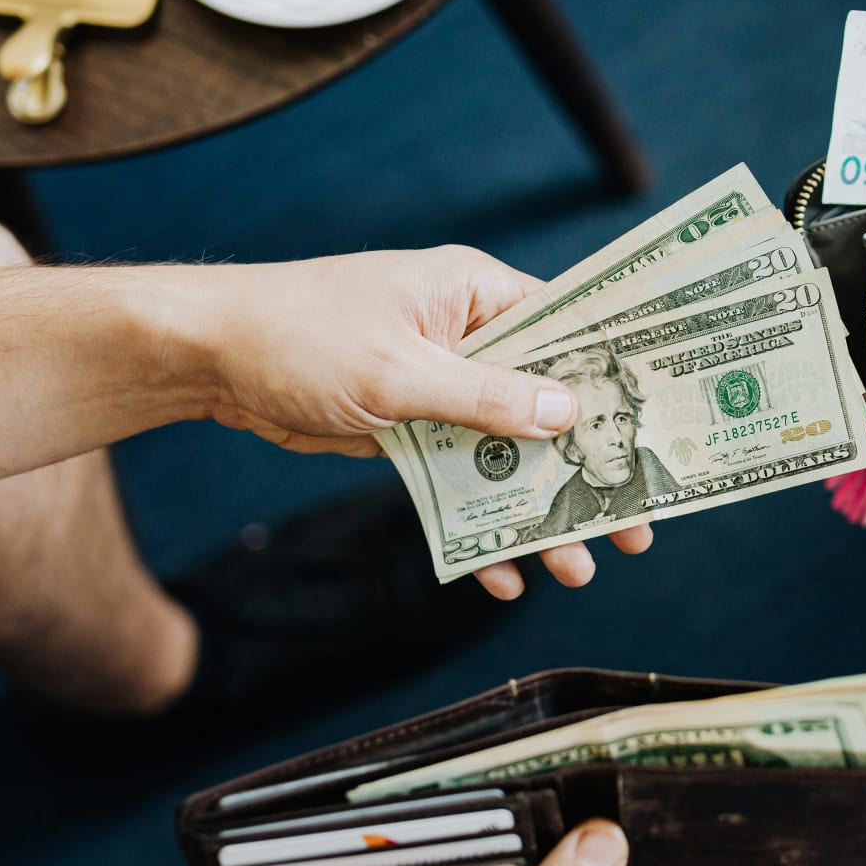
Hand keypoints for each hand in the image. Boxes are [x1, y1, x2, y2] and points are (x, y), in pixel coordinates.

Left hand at [186, 245, 654, 597]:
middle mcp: (467, 335)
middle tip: (633, 526)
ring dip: (535, 508)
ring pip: (506, 451)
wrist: (204, 358)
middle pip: (546, 404)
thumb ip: (484, 397)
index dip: (617, 380)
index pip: (569, 329)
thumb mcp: (398, 373)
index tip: (662, 431)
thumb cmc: (299, 337)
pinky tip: (495, 572)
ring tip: (575, 566)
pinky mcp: (407, 427)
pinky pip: (458, 478)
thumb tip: (565, 413)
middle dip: (587, 469)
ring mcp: (438, 384)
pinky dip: (476, 522)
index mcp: (476, 294)